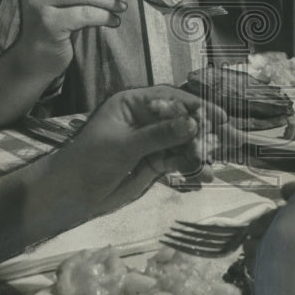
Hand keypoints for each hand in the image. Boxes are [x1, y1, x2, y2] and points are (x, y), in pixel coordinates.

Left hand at [68, 86, 224, 213]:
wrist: (69, 195)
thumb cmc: (89, 160)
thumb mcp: (125, 145)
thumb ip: (160, 134)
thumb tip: (192, 124)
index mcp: (132, 104)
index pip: (169, 99)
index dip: (195, 106)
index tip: (218, 116)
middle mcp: (144, 120)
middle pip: (180, 120)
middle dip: (201, 131)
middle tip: (224, 141)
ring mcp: (149, 142)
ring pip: (181, 142)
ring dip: (197, 152)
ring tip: (211, 164)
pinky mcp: (151, 163)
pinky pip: (176, 161)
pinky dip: (189, 167)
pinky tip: (203, 175)